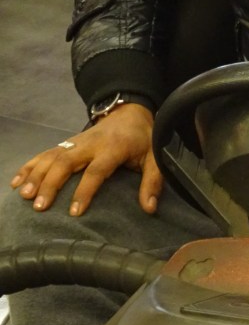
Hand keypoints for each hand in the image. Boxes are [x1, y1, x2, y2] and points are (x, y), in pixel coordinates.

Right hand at [9, 103, 159, 215]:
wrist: (129, 112)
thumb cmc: (142, 139)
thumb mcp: (155, 158)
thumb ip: (153, 182)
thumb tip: (149, 208)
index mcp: (113, 148)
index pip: (96, 171)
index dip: (85, 191)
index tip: (74, 212)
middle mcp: (90, 144)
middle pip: (66, 162)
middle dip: (50, 184)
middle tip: (39, 206)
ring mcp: (75, 142)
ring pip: (51, 157)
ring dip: (35, 175)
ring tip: (23, 195)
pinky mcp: (67, 143)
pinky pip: (45, 153)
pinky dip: (29, 165)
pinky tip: (16, 180)